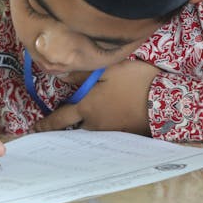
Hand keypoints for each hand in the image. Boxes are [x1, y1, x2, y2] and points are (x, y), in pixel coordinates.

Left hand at [34, 59, 158, 134]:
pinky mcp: (126, 132)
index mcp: (87, 109)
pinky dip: (103, 122)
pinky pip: (108, 129)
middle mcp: (96, 124)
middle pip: (76, 126)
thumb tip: (59, 74)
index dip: (46, 124)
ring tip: (85, 114)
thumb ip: (82, 73)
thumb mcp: (108, 70)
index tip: (35, 129)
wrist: (168, 101)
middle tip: (56, 125)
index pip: (60, 119)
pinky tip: (108, 113)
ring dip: (86, 122)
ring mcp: (112, 131)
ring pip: (92, 127)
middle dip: (66, 125)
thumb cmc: (135, 81)